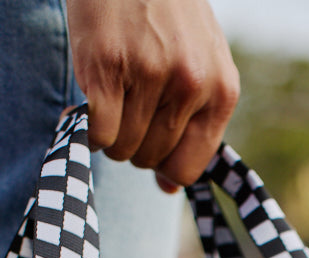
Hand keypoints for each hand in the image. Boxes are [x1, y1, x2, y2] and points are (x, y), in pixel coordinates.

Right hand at [66, 0, 239, 191]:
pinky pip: (98, 133)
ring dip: (111, 133)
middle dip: (134, 143)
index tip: (150, 146)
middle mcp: (191, 84)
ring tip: (113, 95)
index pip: (188, 168)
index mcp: (221, 91)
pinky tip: (92, 97)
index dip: (163, 166)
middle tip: (127, 107)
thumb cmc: (165, 15)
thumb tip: (168, 188)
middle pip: (151, 160)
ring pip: (122, 149)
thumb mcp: (200, 64)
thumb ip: (193, 124)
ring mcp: (151, 74)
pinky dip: (88, 126)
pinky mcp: (108, 65)